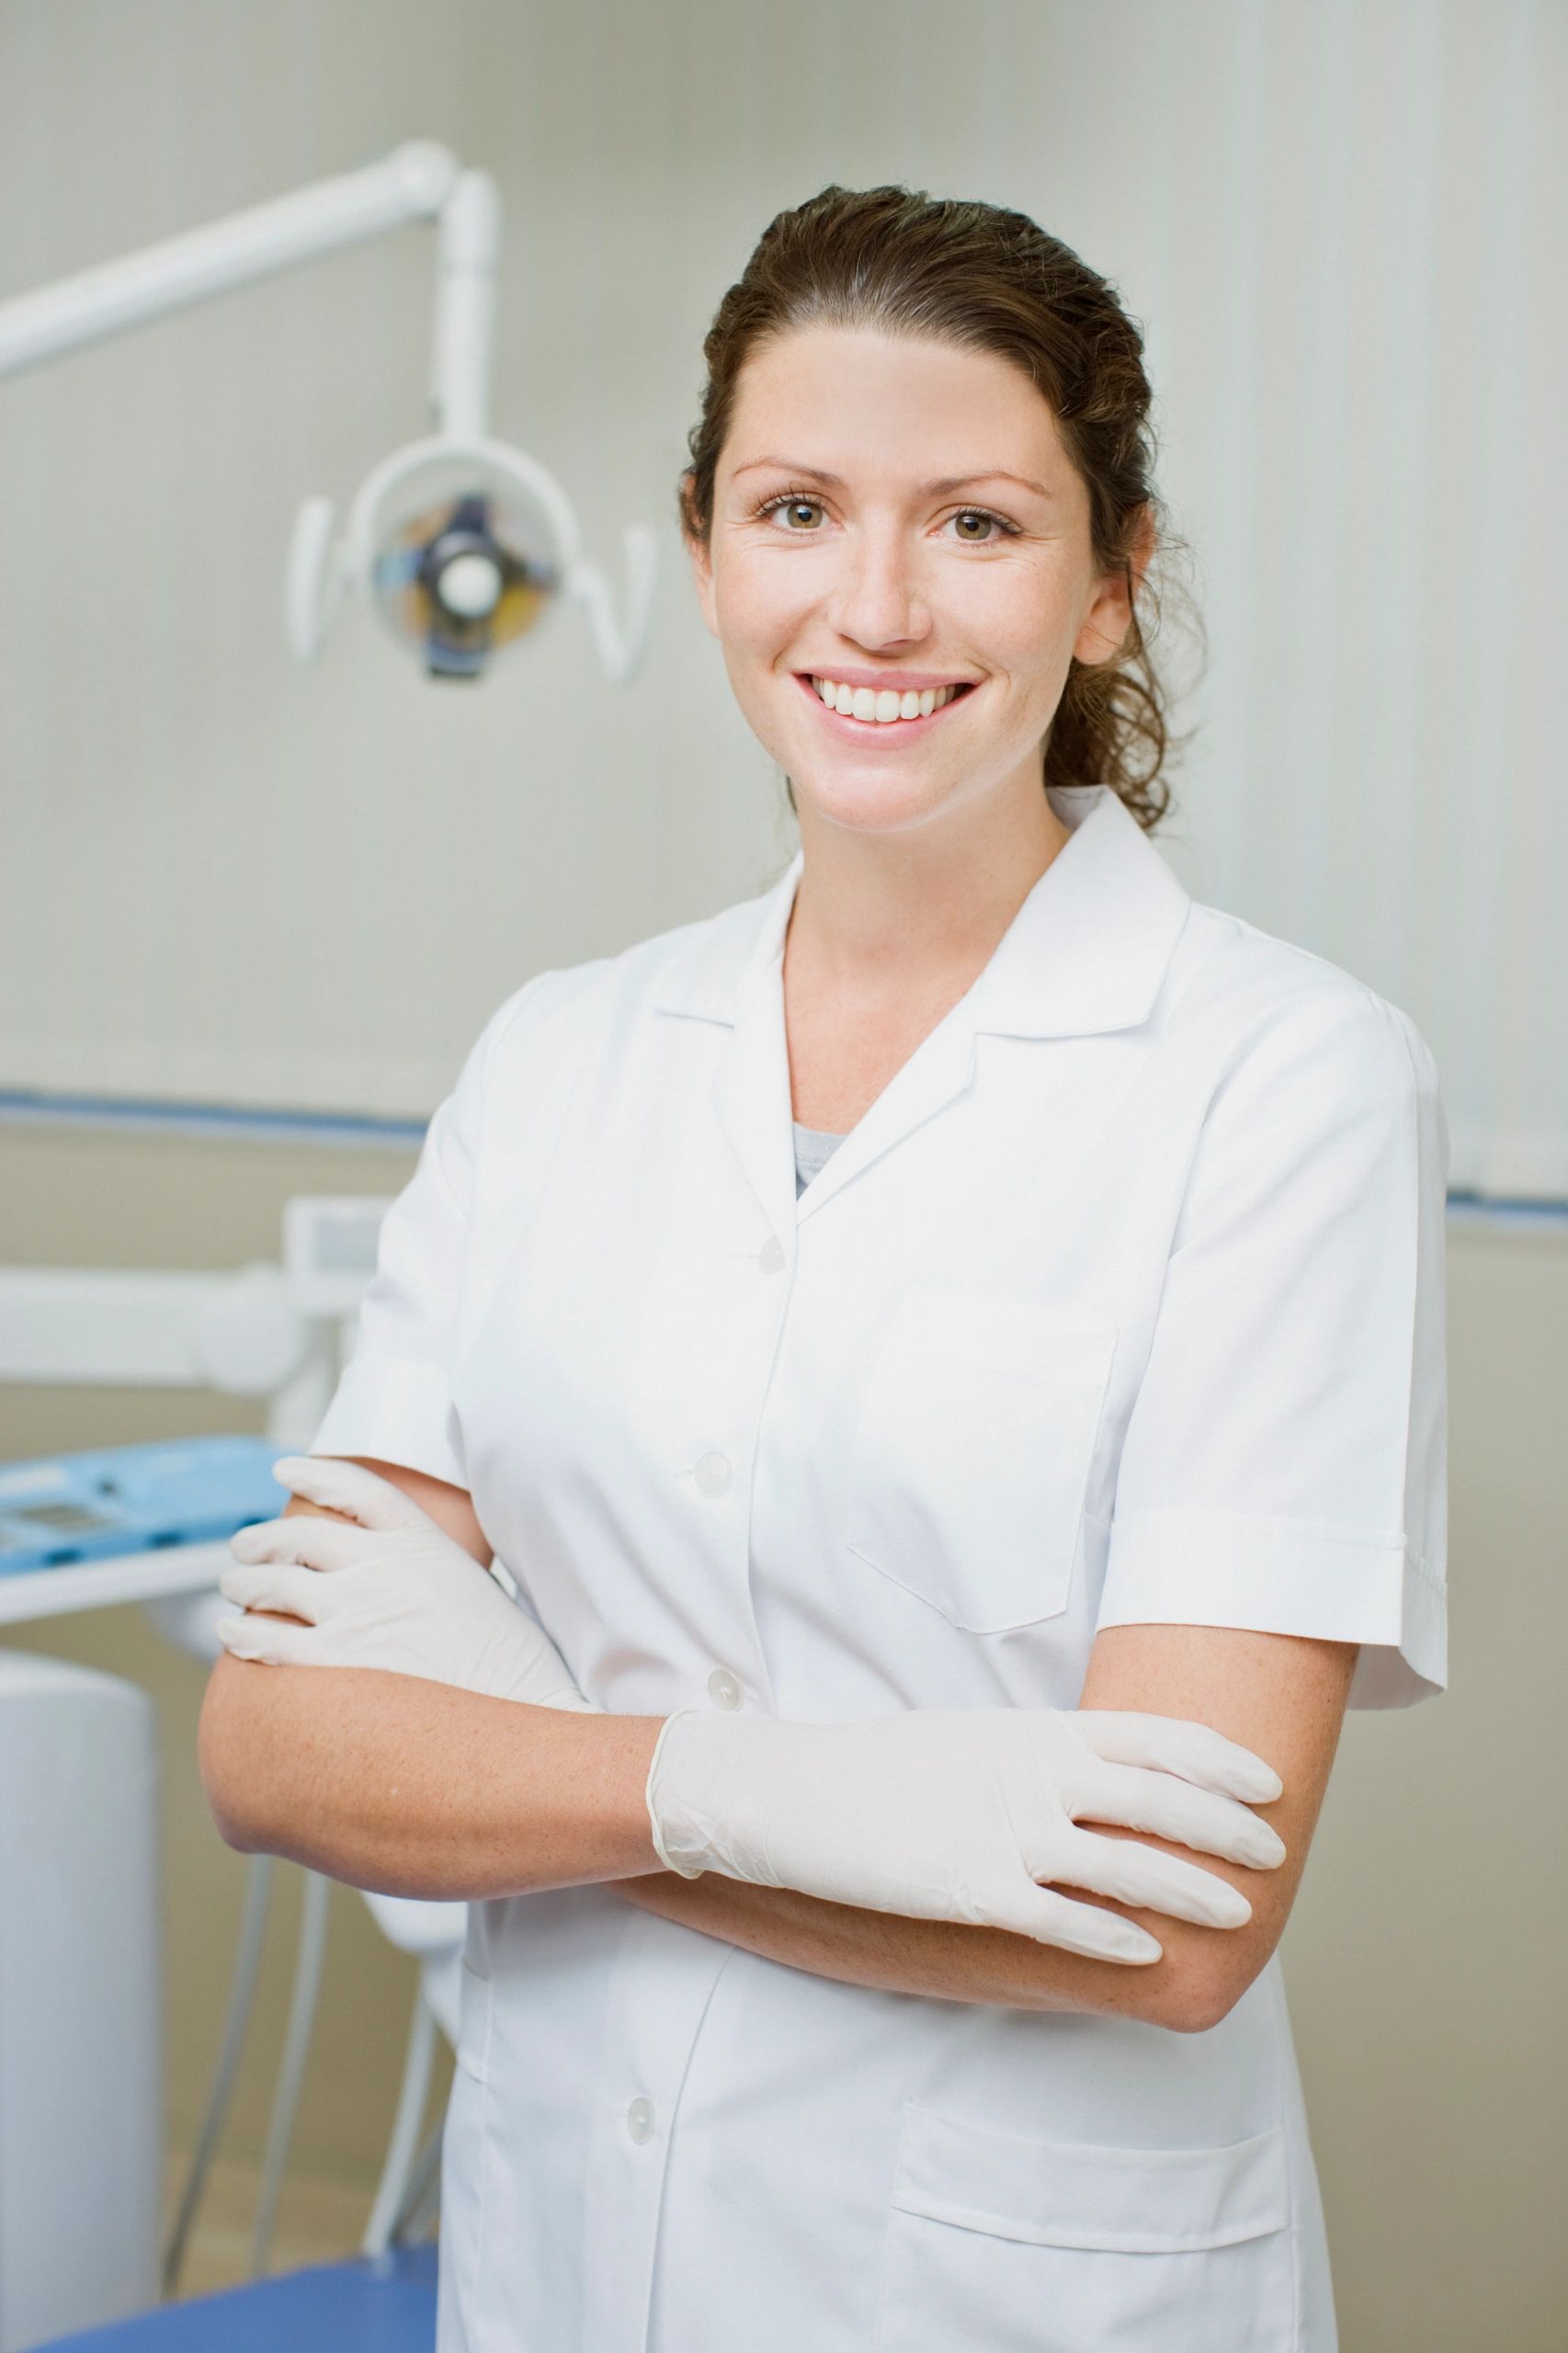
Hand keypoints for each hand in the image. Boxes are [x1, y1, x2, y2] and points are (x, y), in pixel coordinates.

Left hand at [215, 1455, 597, 1710]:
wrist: (526, 1721)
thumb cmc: (515, 1670)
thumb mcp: (483, 1594)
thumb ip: (436, 1574)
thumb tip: (411, 1580)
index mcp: (426, 1544)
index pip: (360, 1490)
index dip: (317, 1475)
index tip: (283, 1469)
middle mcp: (385, 1568)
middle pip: (304, 1538)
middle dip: (265, 1540)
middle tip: (244, 1548)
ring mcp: (360, 1612)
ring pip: (278, 1584)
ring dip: (246, 1582)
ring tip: (232, 1587)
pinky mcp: (340, 1662)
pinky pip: (272, 1640)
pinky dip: (245, 1634)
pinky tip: (233, 1634)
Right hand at [645, 1705, 1286, 1963]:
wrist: (798, 1792)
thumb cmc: (888, 1766)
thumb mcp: (979, 1736)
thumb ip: (1045, 1753)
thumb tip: (1108, 1773)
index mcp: (1037, 1730)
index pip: (1154, 1736)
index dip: (1220, 1761)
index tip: (1268, 1785)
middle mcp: (1033, 1774)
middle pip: (1159, 1799)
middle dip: (1227, 1828)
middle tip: (1274, 1854)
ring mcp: (1005, 1831)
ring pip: (1125, 1864)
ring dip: (1190, 1889)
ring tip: (1236, 1913)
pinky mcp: (972, 1888)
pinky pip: (1060, 1919)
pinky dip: (1111, 1936)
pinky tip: (1146, 1954)